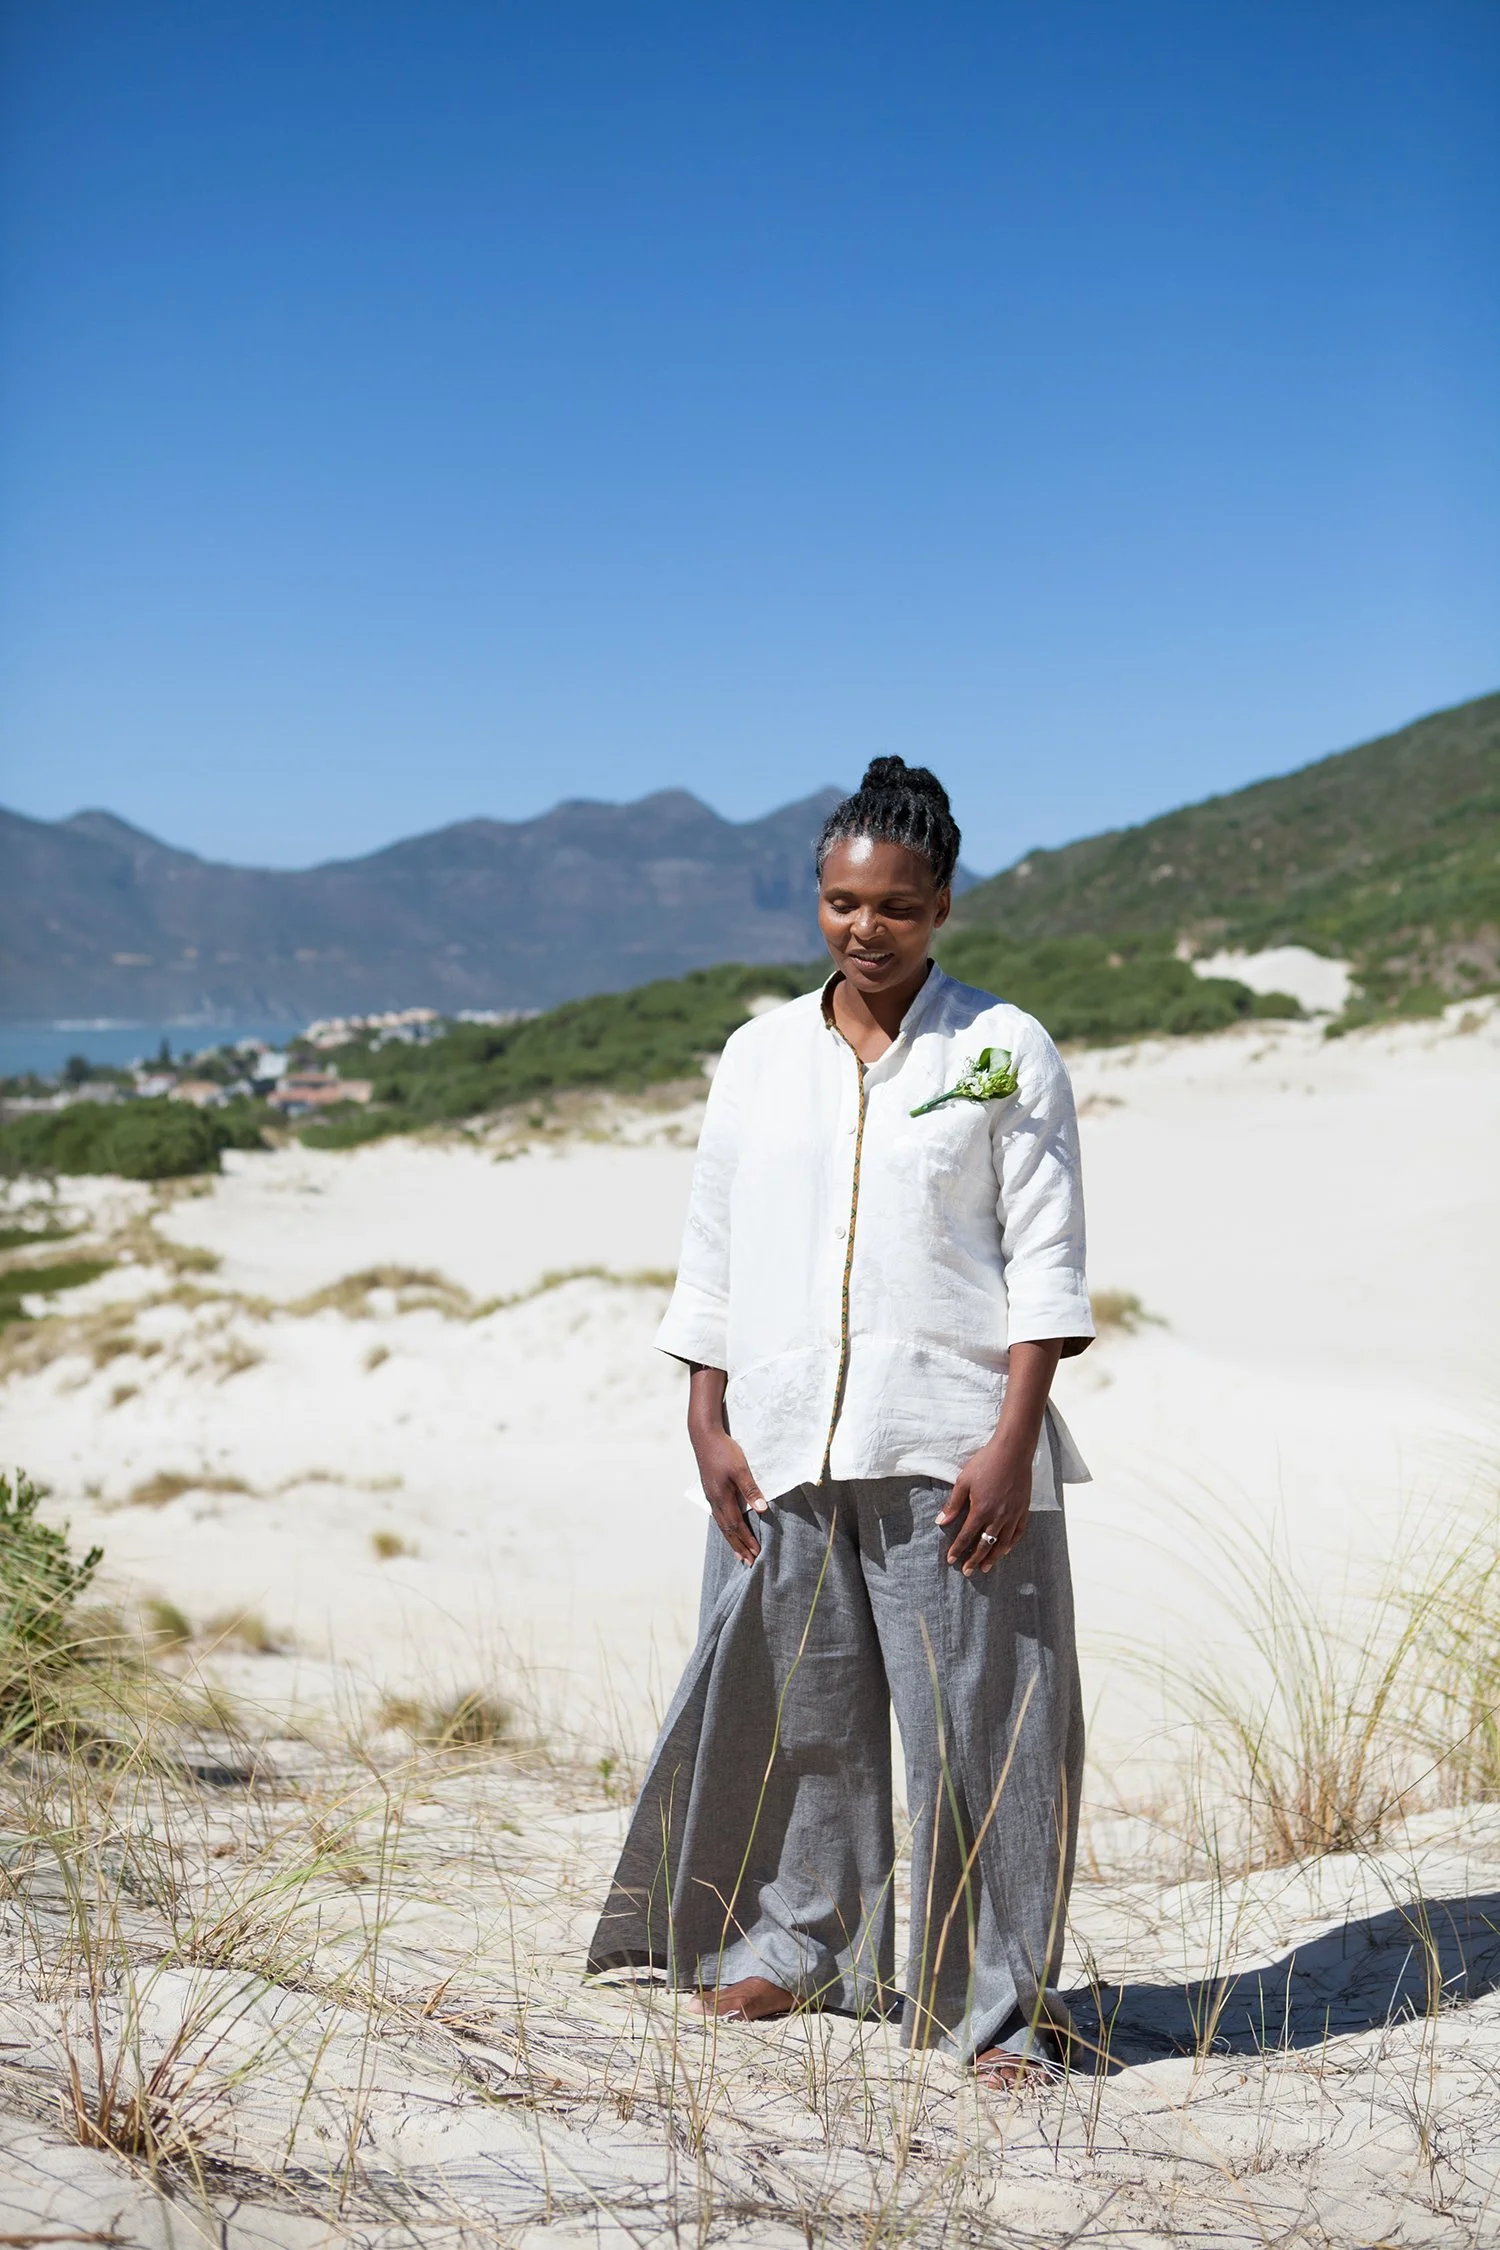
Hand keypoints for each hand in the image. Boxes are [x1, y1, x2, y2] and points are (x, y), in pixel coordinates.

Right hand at [691, 1425, 767, 1564]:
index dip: (747, 1540)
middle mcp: (714, 1501)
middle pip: (727, 1530)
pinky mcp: (711, 1490)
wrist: (704, 1436)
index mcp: (721, 1498)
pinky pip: (719, 1516)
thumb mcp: (741, 1469)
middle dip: (739, 1546)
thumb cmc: (724, 1451)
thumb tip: (762, 1510)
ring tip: (739, 1553)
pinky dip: (726, 1527)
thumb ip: (751, 1490)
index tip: (756, 1553)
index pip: (736, 1525)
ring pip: (721, 1524)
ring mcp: (711, 1496)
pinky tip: (729, 1529)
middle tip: (748, 1562)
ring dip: (732, 1539)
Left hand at [936, 1434, 1032, 1574]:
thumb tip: (941, 1521)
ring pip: (1002, 1543)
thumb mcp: (964, 1481)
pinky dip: (1011, 1544)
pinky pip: (1018, 1533)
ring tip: (985, 1567)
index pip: (966, 1536)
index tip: (951, 1560)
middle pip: (984, 1545)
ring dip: (992, 1557)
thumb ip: (953, 1504)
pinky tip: (1005, 1550)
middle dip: (974, 1559)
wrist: (1013, 1451)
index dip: (958, 1550)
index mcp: (981, 1510)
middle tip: (967, 1572)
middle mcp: (998, 1517)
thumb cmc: (986, 1463)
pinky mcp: (1023, 1510)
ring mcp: (1013, 1515)